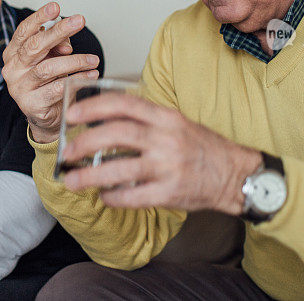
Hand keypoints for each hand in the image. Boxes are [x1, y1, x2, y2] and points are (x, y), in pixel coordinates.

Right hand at [2, 2, 100, 142]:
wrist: (46, 116)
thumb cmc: (48, 81)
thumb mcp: (52, 57)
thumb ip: (57, 45)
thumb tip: (66, 41)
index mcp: (13, 53)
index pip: (24, 31)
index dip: (39, 17)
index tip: (56, 7)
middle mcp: (12, 69)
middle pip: (35, 46)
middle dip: (59, 31)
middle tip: (79, 21)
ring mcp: (19, 88)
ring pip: (48, 68)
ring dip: (75, 61)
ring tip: (94, 59)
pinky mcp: (31, 105)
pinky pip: (57, 89)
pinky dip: (77, 79)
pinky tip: (91, 74)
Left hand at [60, 93, 262, 214]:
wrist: (236, 175)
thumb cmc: (202, 148)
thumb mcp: (177, 123)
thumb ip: (146, 119)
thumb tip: (104, 119)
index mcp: (166, 117)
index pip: (124, 104)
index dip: (94, 107)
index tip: (72, 113)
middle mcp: (167, 139)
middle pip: (118, 134)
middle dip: (85, 141)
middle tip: (67, 151)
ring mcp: (169, 167)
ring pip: (120, 169)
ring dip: (90, 175)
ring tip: (72, 180)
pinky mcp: (171, 194)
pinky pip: (133, 197)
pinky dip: (113, 198)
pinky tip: (103, 196)